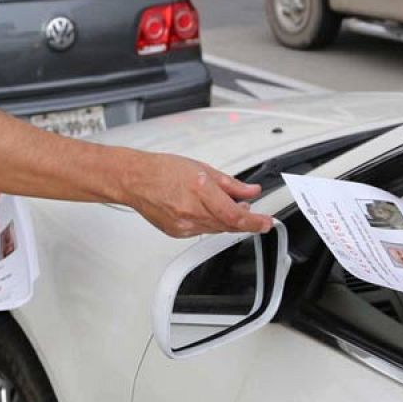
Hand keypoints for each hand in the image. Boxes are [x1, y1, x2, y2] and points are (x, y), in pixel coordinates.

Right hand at [126, 153, 270, 237]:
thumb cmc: (163, 170)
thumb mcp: (203, 169)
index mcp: (200, 190)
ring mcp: (183, 225)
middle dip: (244, 220)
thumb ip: (230, 184)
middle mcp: (191, 211)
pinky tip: (208, 212)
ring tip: (230, 208)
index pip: (235, 215)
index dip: (255, 221)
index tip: (266, 222)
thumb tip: (250, 191)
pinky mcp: (177, 232)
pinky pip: (202, 231)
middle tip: (252, 212)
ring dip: (228, 221)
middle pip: (228, 225)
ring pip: (216, 229)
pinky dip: (210, 223)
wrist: (135, 180)